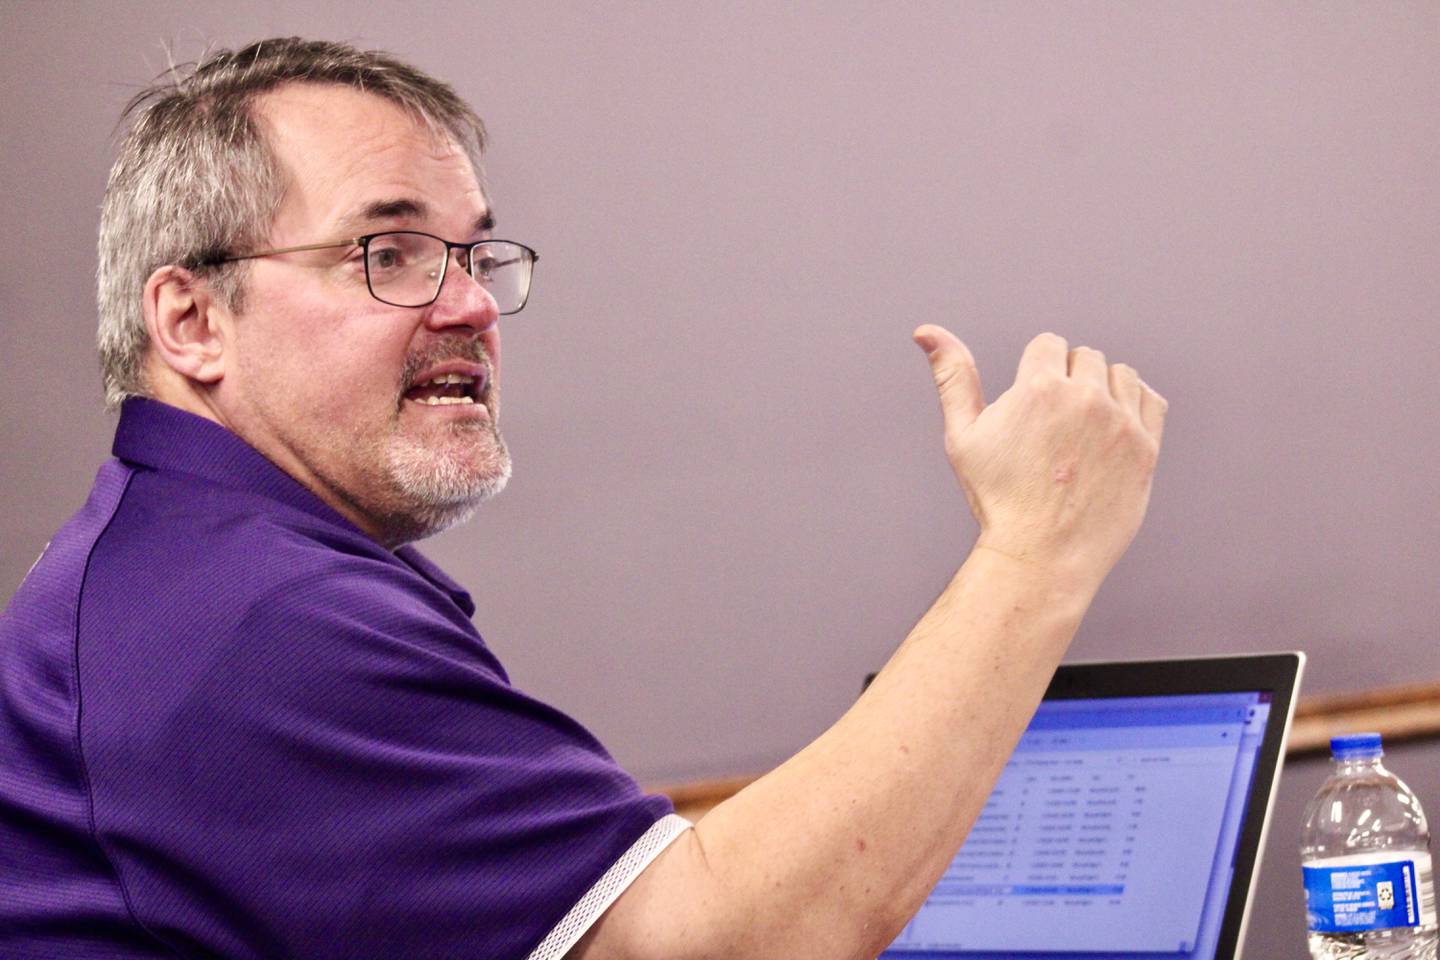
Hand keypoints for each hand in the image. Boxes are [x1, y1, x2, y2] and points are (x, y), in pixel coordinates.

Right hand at [914, 325, 1166, 589]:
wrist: (1042, 555)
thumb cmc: (997, 499)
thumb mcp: (963, 435)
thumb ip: (953, 376)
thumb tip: (926, 332)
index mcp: (1039, 388)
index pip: (1049, 343)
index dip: (1035, 372)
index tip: (1031, 407)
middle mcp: (1085, 399)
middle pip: (1084, 356)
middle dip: (1068, 379)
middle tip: (1053, 425)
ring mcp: (1121, 423)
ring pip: (1119, 374)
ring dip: (1102, 390)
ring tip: (1081, 429)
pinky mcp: (1146, 448)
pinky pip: (1151, 400)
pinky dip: (1134, 406)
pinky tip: (1113, 429)